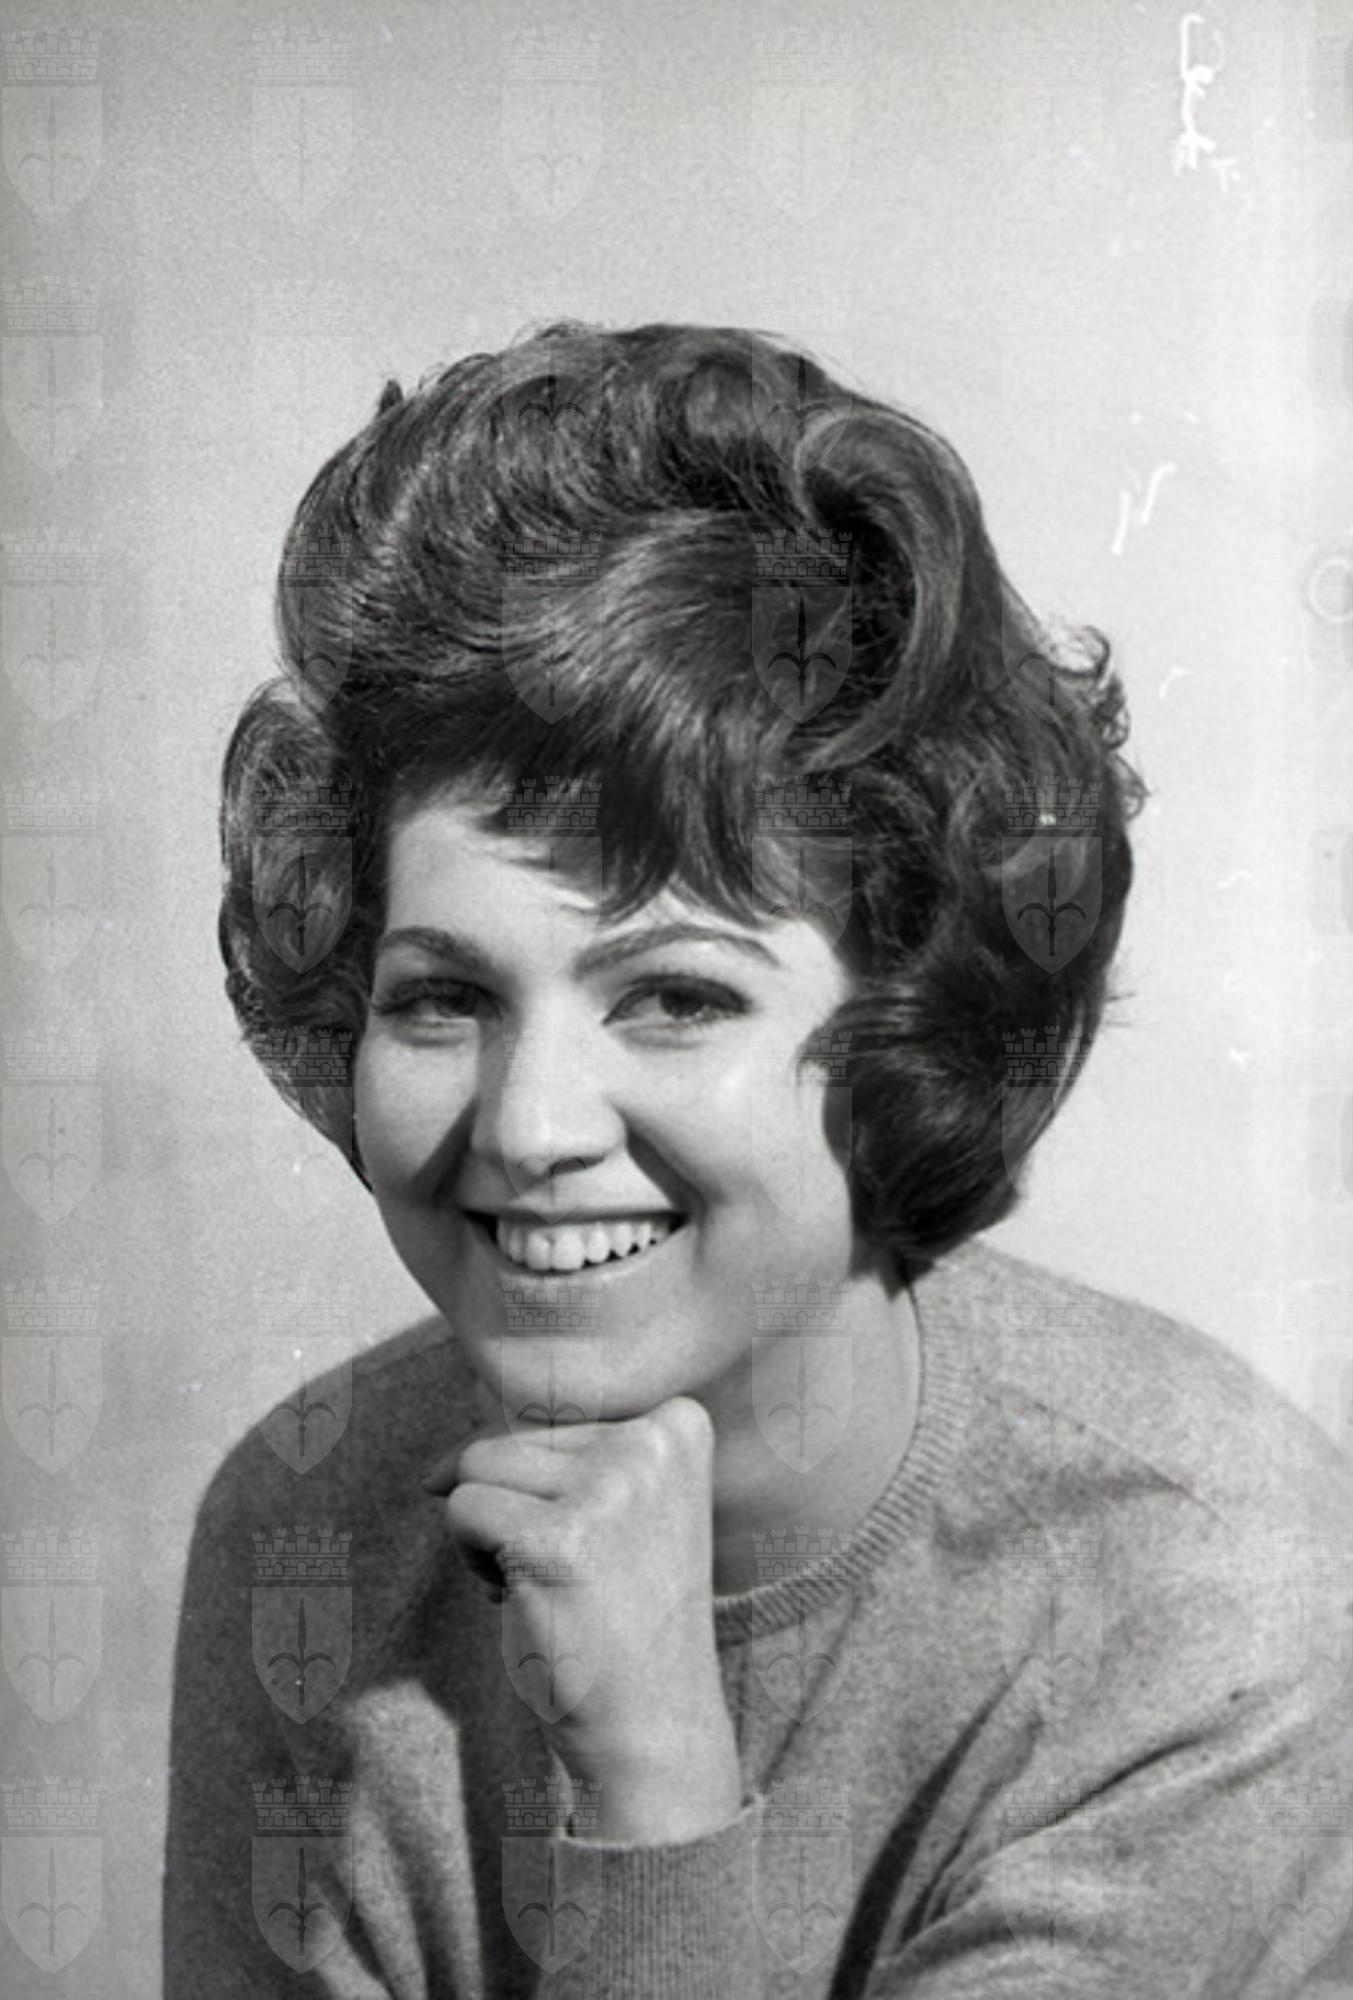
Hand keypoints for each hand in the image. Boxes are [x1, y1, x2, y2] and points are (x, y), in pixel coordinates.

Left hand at [421, 1396, 739, 1805]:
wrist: (654, 1726)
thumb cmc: (621, 1615)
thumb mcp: (616, 1506)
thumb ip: (553, 1456)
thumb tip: (432, 1471)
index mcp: (678, 1427)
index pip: (556, 1414)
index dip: (546, 1486)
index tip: (598, 1545)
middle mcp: (652, 1445)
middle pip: (513, 1437)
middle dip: (514, 1509)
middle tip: (574, 1575)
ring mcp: (608, 1491)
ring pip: (479, 1465)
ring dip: (488, 1532)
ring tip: (548, 1584)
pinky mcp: (554, 1540)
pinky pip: (462, 1510)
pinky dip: (473, 1559)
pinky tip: (525, 1600)